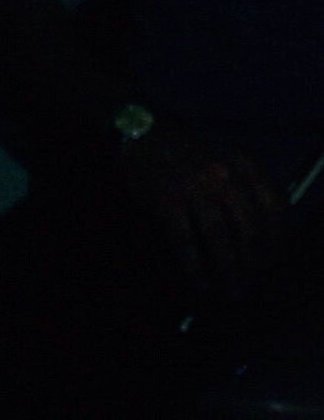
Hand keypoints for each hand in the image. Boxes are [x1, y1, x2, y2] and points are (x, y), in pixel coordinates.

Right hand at [114, 125, 287, 301]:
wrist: (139, 129)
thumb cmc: (182, 148)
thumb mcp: (223, 157)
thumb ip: (241, 185)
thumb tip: (255, 232)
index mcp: (244, 163)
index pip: (274, 205)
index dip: (279, 236)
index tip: (276, 258)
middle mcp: (225, 174)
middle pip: (250, 226)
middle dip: (255, 260)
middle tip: (254, 282)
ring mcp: (195, 186)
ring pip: (220, 236)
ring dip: (228, 268)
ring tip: (231, 290)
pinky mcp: (166, 199)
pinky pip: (185, 238)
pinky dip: (194, 264)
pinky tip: (200, 281)